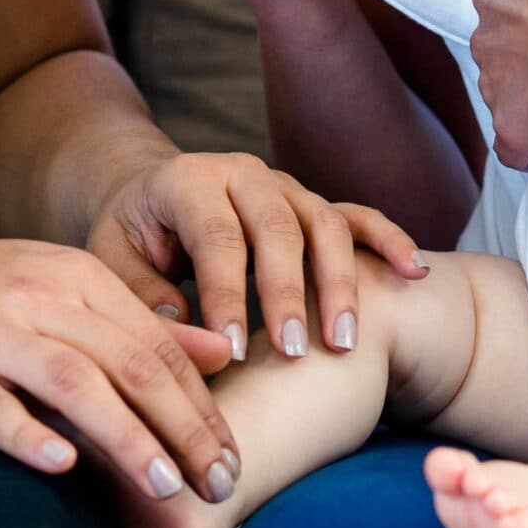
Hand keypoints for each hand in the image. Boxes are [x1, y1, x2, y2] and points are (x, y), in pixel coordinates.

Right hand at [0, 235, 248, 505]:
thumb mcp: (53, 292)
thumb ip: (137, 321)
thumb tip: (219, 351)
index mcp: (74, 277)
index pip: (159, 344)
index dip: (205, 405)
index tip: (236, 460)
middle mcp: (38, 297)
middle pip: (131, 363)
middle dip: (186, 427)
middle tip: (222, 483)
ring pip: (74, 383)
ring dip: (127, 437)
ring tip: (167, 486)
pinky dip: (28, 435)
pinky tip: (62, 468)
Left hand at [86, 147, 428, 364]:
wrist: (149, 194)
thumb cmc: (131, 237)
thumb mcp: (111, 259)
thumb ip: (142, 294)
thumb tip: (191, 332)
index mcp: (189, 181)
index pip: (216, 236)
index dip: (227, 293)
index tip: (234, 351)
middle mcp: (243, 174)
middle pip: (280, 228)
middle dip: (290, 293)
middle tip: (295, 352)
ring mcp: (285, 186)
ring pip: (325, 225)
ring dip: (340, 282)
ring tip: (344, 341)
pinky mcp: (312, 203)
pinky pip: (358, 216)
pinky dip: (389, 240)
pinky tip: (415, 272)